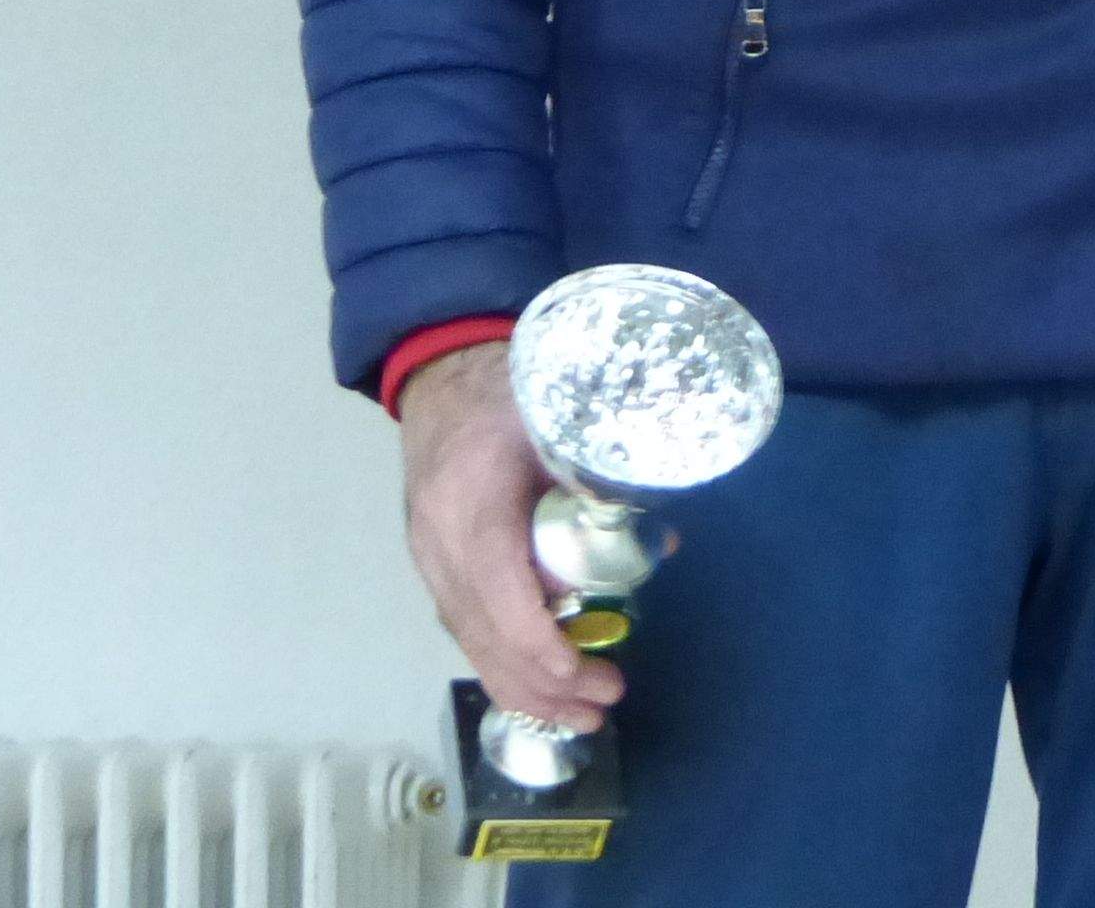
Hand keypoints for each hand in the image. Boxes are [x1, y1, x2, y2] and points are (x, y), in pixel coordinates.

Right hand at [401, 341, 623, 731]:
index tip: (583, 669)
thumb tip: (663, 544)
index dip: (539, 638)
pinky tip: (545, 691)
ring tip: (584, 716)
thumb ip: (604, 477)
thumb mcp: (559, 418)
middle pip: (484, 634)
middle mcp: (441, 541)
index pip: (499, 587)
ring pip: (472, 644)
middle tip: (606, 703)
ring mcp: (431, 562)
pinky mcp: (435, 572)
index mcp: (473, 497)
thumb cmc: (508, 394)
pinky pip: (467, 632)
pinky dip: (506, 668)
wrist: (441, 379)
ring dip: (527, 689)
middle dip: (544, 683)